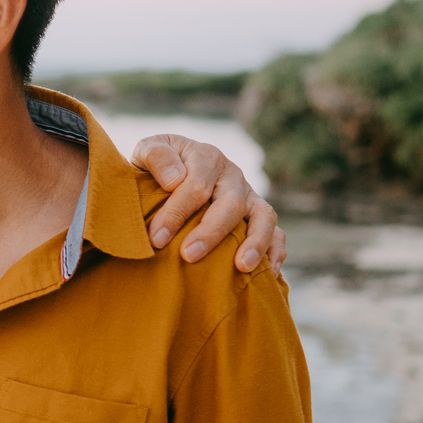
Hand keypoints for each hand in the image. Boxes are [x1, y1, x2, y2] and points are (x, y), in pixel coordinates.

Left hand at [131, 134, 284, 273]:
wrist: (170, 171)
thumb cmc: (155, 167)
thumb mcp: (147, 150)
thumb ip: (156, 156)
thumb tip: (174, 180)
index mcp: (205, 157)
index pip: (196, 185)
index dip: (176, 213)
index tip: (157, 238)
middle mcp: (232, 176)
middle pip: (230, 203)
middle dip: (210, 232)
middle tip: (188, 256)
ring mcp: (249, 196)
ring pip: (263, 216)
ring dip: (254, 242)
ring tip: (241, 266)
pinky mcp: (258, 216)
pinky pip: (276, 232)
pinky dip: (275, 251)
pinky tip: (268, 272)